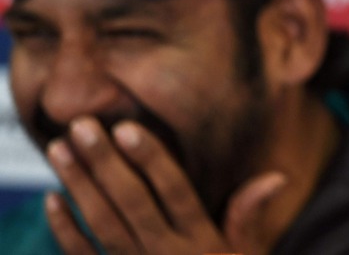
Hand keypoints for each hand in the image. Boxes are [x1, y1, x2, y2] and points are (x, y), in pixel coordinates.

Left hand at [43, 117, 286, 254]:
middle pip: (133, 203)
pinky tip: (53, 199)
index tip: (128, 129)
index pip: (175, 193)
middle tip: (82, 125)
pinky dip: (64, 231)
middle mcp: (167, 254)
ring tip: (61, 149)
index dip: (152, 160)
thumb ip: (249, 216)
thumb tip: (277, 176)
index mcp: (202, 242)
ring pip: (103, 225)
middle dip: (105, 163)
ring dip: (80, 186)